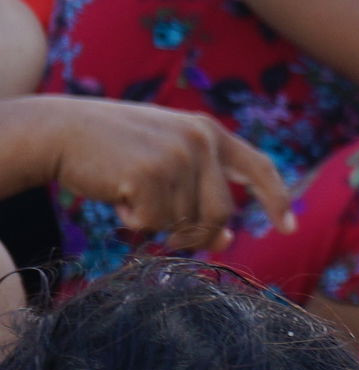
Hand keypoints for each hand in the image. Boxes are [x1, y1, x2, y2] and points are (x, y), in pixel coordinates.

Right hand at [23, 98, 295, 249]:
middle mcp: (200, 140)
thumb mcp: (167, 159)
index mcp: (209, 132)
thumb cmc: (114, 149)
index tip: (288, 228)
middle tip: (173, 237)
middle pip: (222, 214)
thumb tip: (226, 239)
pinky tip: (116, 193)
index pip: (259, 167)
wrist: (59, 130)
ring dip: (157, 222)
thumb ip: (200, 190)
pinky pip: (153, 223)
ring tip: (131, 192)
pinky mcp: (150, 174)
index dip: (276, 199)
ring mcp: (177, 156)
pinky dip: (133, 219)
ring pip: (185, 222)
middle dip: (198, 235)